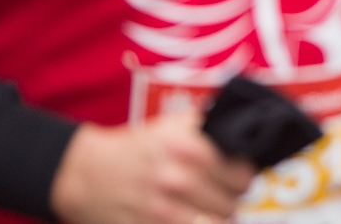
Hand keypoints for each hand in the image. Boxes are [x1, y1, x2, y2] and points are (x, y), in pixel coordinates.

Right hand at [50, 112, 255, 223]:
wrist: (87, 173)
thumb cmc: (137, 147)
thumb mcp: (173, 126)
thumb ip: (212, 128)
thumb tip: (253, 130)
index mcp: (188, 146)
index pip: (243, 171)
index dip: (244, 174)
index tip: (238, 174)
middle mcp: (177, 177)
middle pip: (233, 202)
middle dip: (231, 198)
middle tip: (222, 193)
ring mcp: (162, 209)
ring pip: (217, 223)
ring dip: (217, 218)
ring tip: (209, 208)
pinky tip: (191, 218)